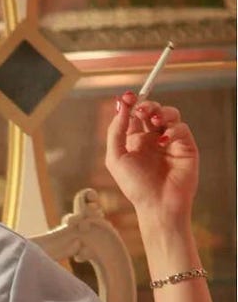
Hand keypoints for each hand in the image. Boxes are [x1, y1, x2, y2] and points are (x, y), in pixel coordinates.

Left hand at [106, 92, 198, 225]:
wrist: (157, 204)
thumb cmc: (135, 186)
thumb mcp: (115, 158)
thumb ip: (116, 131)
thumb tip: (119, 105)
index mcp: (134, 140)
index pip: (133, 115)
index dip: (130, 103)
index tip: (127, 97)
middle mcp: (152, 138)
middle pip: (151, 110)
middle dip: (146, 105)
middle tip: (141, 109)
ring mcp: (169, 141)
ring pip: (169, 114)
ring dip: (161, 112)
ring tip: (154, 121)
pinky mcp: (185, 146)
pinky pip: (181, 128)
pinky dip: (172, 130)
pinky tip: (163, 141)